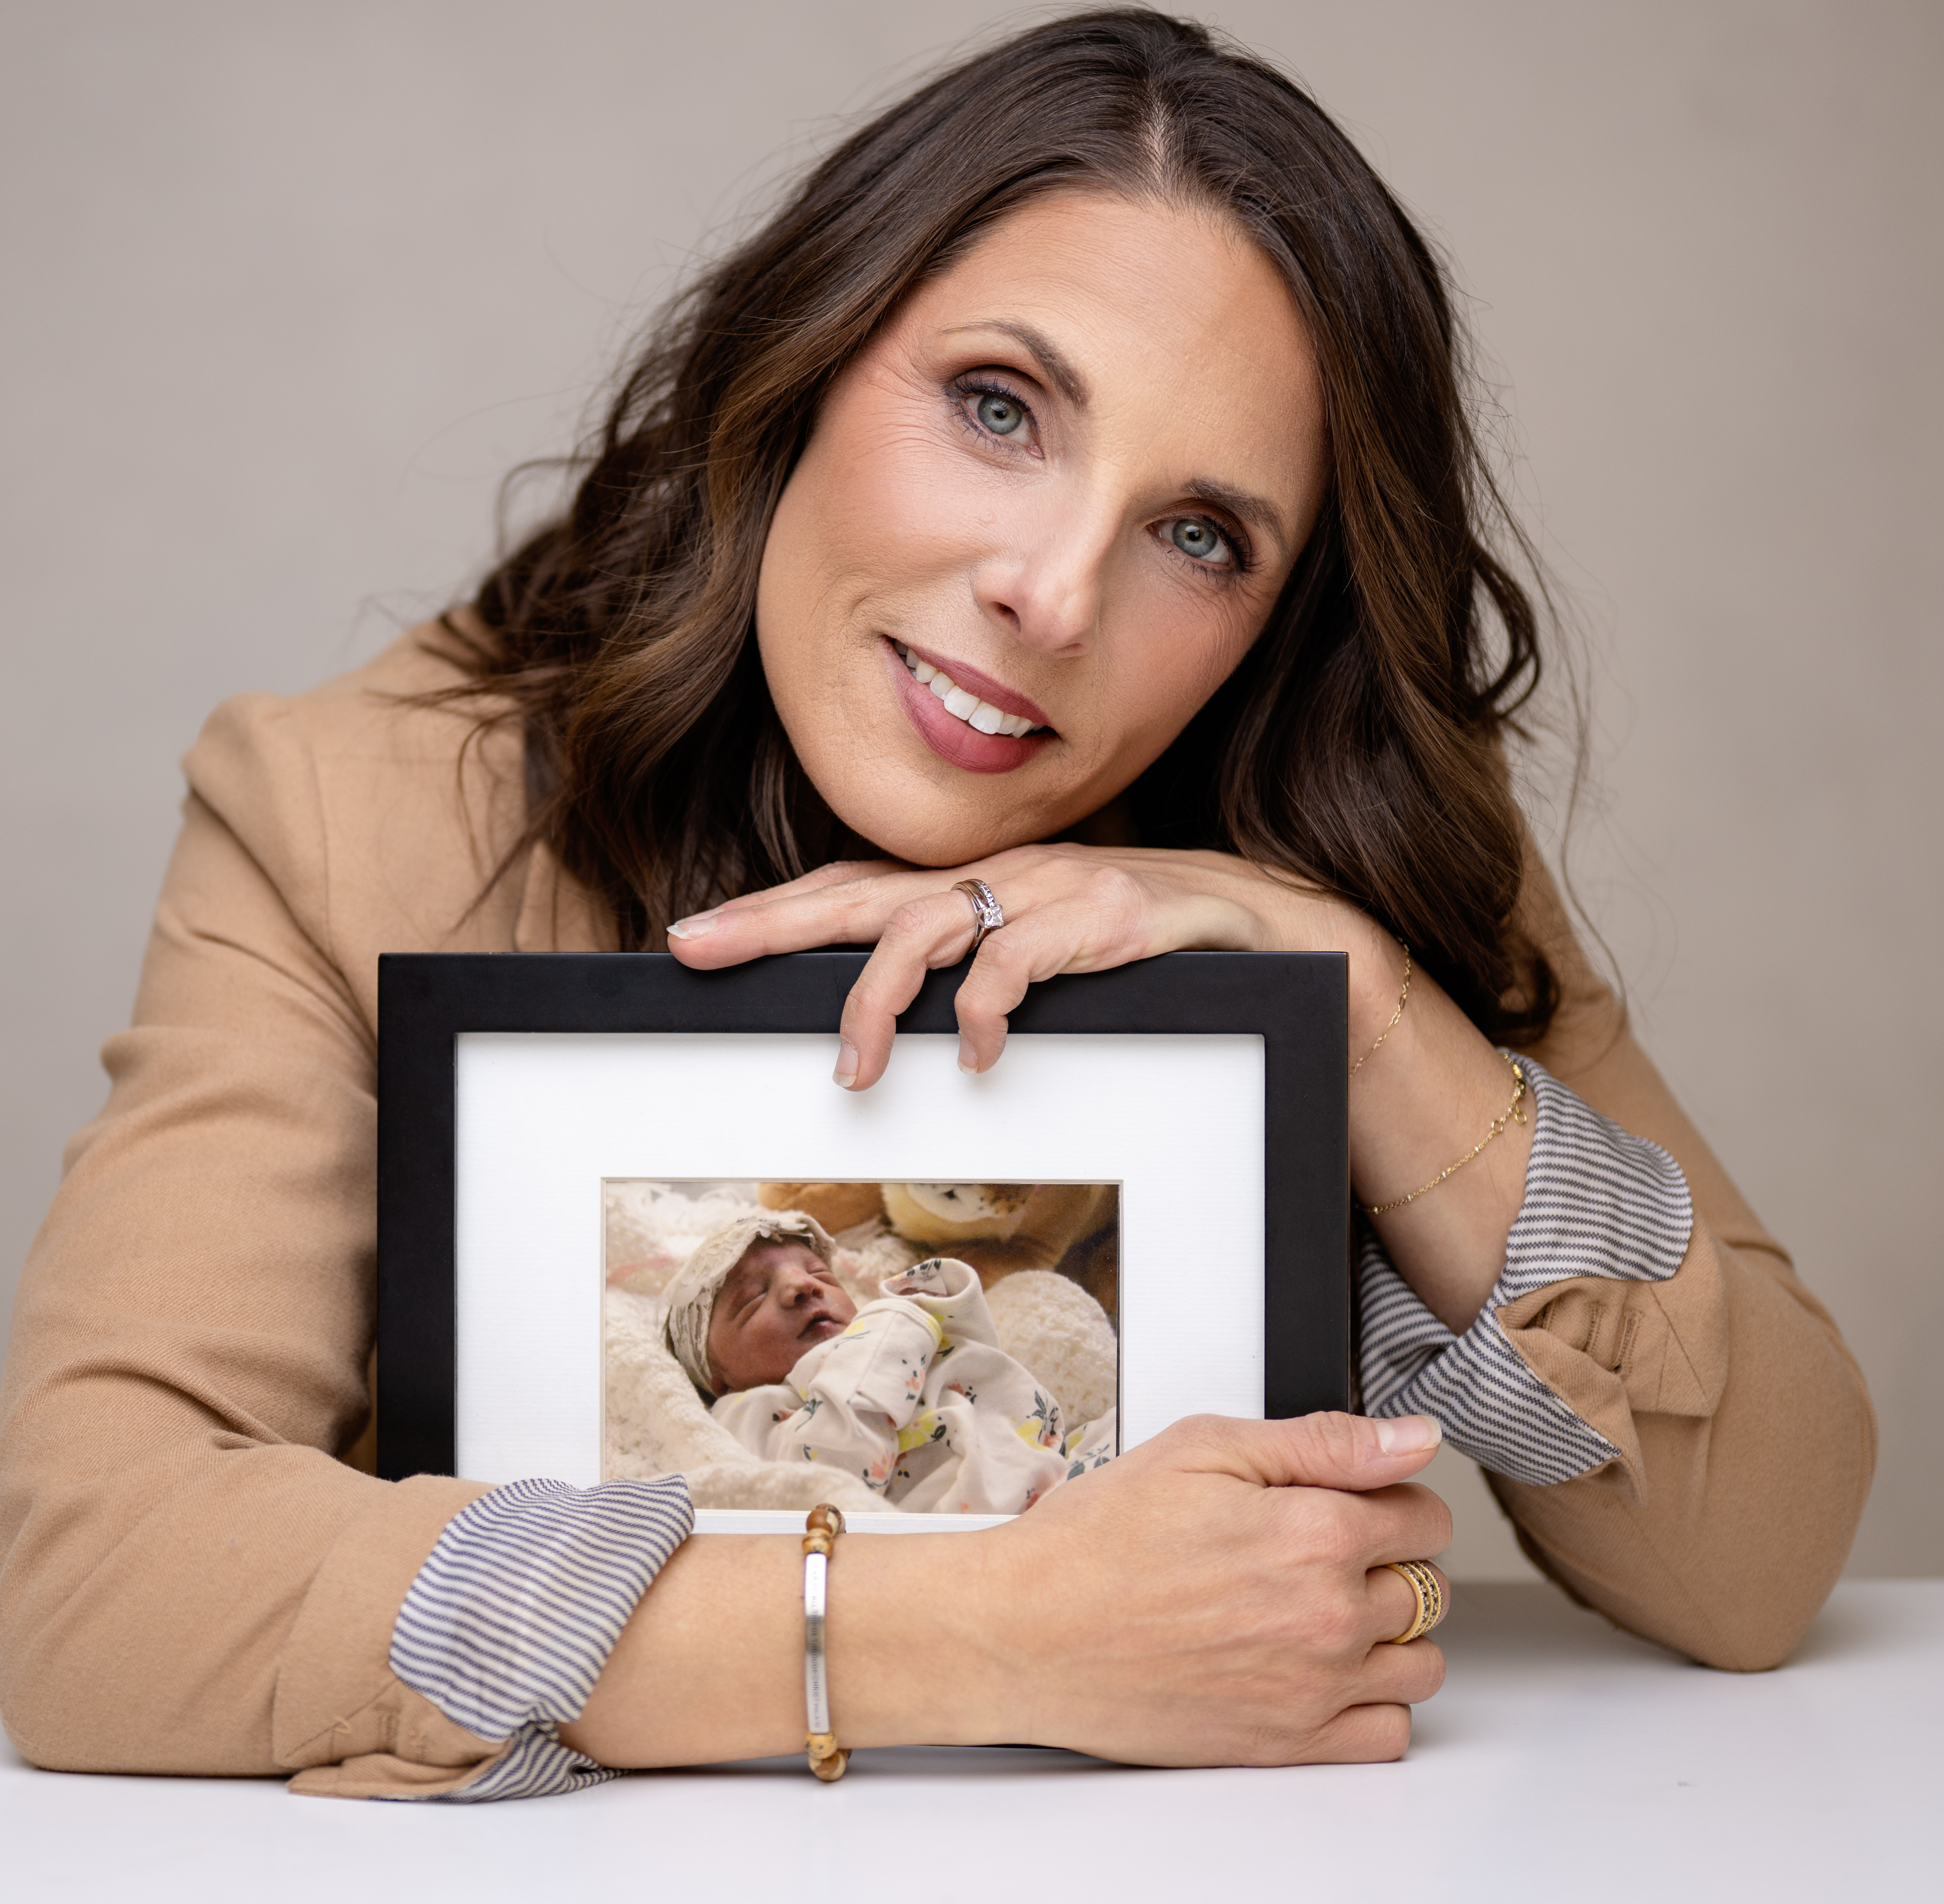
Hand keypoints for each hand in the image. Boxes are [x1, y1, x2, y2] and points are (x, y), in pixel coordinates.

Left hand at [666, 845, 1373, 1085]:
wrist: (1255, 920)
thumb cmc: (1129, 944)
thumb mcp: (1033, 951)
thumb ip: (963, 969)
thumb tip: (884, 1021)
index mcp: (973, 883)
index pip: (849, 888)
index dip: (769, 912)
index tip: (688, 938)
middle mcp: (998, 874)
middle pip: (860, 892)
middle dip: (771, 924)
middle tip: (699, 953)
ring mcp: (1048, 889)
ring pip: (929, 926)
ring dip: (878, 998)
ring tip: (854, 1069)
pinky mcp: (1102, 915)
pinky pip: (1023, 958)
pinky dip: (989, 1007)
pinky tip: (980, 1055)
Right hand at [950, 1411, 1451, 1763]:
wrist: (1026, 1633)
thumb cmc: (1096, 1543)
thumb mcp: (1205, 1451)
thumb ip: (1324, 1442)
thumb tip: (1415, 1438)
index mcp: (1313, 1532)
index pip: (1426, 1515)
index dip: (1392, 1497)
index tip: (1354, 1501)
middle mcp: (1326, 1616)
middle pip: (1428, 1587)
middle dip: (1389, 1562)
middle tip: (1320, 1552)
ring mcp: (1311, 1687)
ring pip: (1420, 1664)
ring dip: (1392, 1636)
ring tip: (1327, 1612)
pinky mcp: (1286, 1742)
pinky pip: (1387, 1734)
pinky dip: (1375, 1706)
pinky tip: (1328, 1673)